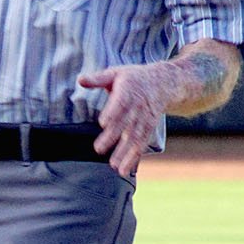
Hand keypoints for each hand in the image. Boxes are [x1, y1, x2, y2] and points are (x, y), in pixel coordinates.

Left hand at [79, 62, 175, 176]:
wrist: (164, 83)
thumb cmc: (134, 78)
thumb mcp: (116, 73)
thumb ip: (97, 79)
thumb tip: (80, 79)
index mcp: (128, 91)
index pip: (121, 102)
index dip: (113, 112)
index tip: (103, 123)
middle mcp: (138, 107)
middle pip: (125, 123)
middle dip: (113, 137)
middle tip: (99, 149)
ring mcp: (144, 119)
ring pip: (134, 137)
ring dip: (125, 153)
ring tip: (115, 167)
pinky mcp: (149, 128)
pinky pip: (142, 144)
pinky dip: (135, 157)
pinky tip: (126, 169)